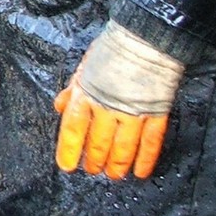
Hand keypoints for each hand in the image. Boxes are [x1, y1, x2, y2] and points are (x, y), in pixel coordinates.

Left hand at [54, 22, 184, 179]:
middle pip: (98, 143)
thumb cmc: (111, 50)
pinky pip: (150, 142)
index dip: (69, 150)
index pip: (73, 128)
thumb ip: (73, 89)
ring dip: (117, 165)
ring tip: (113, 175)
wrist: (145, 39)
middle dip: (94, 160)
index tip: (67, 166)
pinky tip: (140, 172)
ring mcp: (132, 111)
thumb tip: (59, 107)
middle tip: (92, 171)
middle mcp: (107, 106)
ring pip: (123, 148)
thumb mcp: (84, 67)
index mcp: (86, 94)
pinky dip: (145, 159)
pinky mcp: (156, 113)